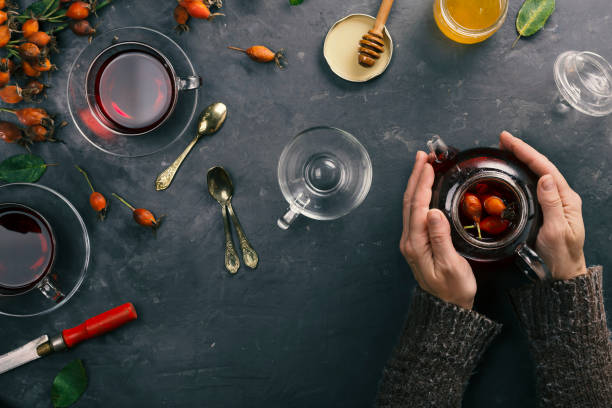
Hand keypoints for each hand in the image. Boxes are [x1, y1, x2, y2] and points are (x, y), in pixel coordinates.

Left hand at [400, 151, 475, 309]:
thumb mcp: (452, 266)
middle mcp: (409, 240)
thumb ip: (441, 238)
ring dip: (416, 183)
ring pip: (410, 205)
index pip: (418, 206)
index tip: (428, 165)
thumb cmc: (454, 290)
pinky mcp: (416, 242)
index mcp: (416, 244)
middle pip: (410, 201)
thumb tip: (434, 212)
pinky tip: (424, 188)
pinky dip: (419, 195)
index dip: (422, 183)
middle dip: (416, 176)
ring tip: (423, 165)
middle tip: (423, 156)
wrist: (448, 308)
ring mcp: (411, 241)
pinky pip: (415, 212)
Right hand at [500, 131, 586, 279]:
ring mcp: (554, 202)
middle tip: (503, 141)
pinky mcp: (546, 209)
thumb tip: (544, 178)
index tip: (510, 142)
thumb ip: (552, 204)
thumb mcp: (556, 231)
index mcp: (566, 199)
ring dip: (521, 160)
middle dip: (522, 151)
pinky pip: (532, 186)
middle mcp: (561, 197)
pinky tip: (512, 172)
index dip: (526, 152)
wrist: (562, 274)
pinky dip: (521, 174)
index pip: (545, 168)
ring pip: (536, 174)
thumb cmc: (561, 256)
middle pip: (540, 167)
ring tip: (505, 151)